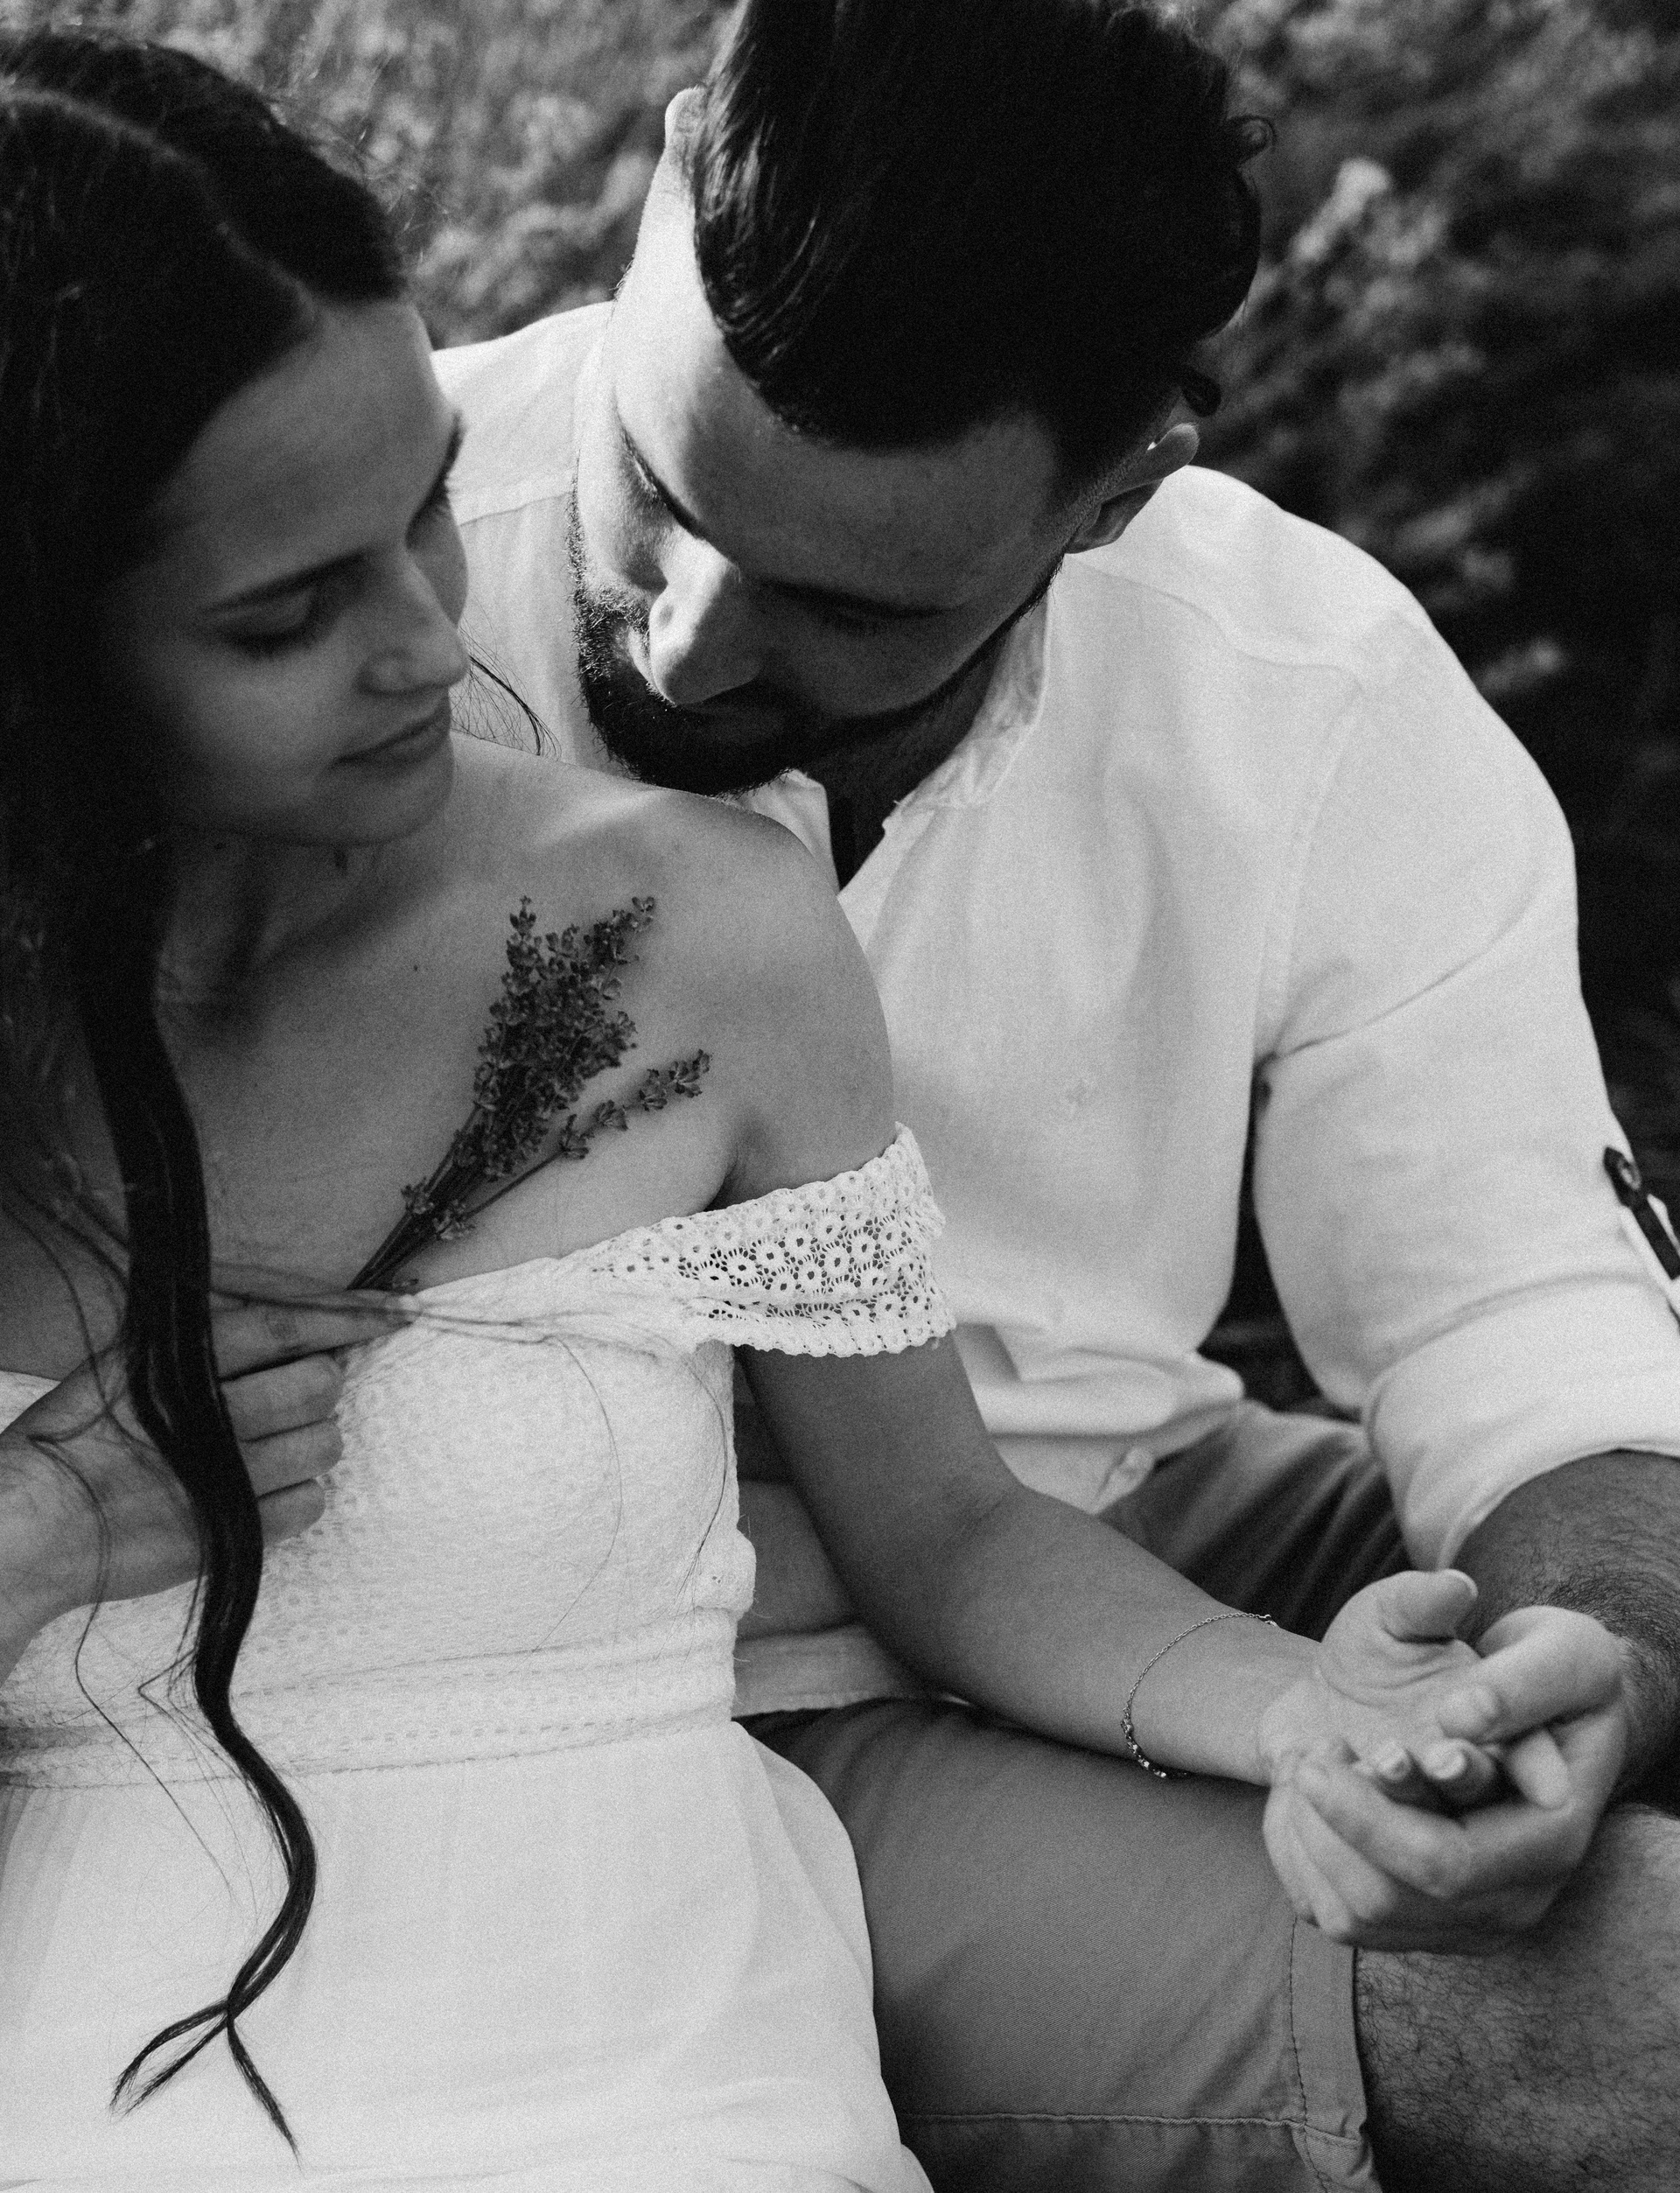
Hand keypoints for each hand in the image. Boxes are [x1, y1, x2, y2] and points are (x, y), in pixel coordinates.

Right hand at [0, 1296, 403, 1637]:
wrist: (30, 1531)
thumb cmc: (72, 1443)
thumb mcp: (119, 1367)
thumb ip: (194, 1343)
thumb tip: (277, 1325)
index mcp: (179, 1364)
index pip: (286, 1326)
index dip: (347, 1319)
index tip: (390, 1315)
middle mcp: (209, 1415)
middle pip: (318, 1385)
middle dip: (319, 1387)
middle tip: (297, 1396)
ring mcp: (224, 1478)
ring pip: (324, 1444)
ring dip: (312, 1442)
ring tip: (273, 1448)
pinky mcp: (231, 1532)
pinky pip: (309, 1505)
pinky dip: (300, 1496)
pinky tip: (265, 1491)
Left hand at [1262, 1586, 1628, 1949]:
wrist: (1488, 1693)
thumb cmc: (1529, 1664)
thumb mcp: (1553, 1646)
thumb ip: (1518, 1674)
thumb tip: (1464, 1714)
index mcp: (1552, 1836)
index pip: (1453, 1860)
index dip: (1386, 1816)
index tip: (1365, 1748)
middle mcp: (1515, 1895)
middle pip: (1392, 1895)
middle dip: (1341, 1816)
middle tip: (1320, 1746)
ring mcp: (1463, 1919)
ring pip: (1355, 1913)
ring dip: (1313, 1830)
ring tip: (1319, 1759)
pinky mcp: (1415, 1921)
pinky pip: (1328, 1911)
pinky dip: (1298, 1848)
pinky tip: (1305, 1791)